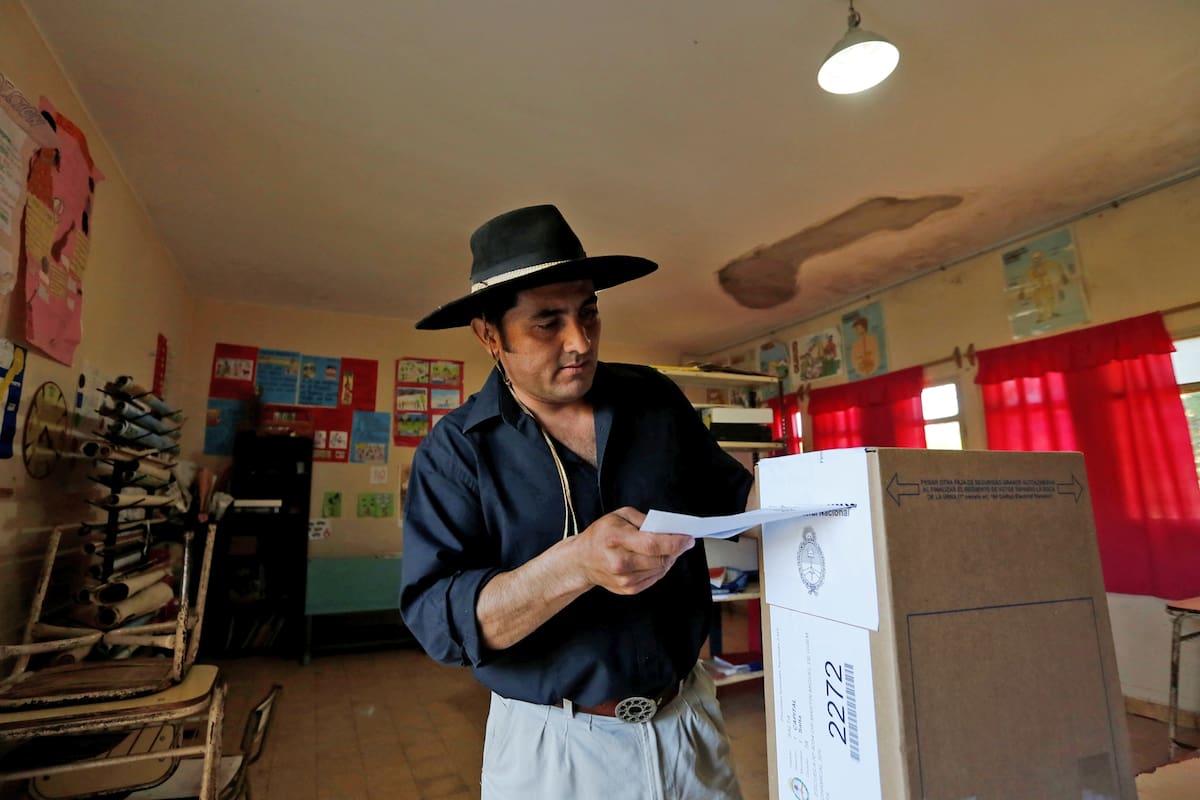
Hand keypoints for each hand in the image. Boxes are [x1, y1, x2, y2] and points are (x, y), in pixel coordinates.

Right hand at [572, 507, 695, 594]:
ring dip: (669, 558)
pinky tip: (657, 558)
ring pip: (660, 569)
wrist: (582, 561)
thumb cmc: (601, 534)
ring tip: (670, 548)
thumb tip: (668, 528)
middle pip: (659, 558)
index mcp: (616, 539)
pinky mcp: (628, 589)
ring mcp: (624, 579)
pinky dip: (660, 567)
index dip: (675, 542)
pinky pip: (654, 578)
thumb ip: (644, 520)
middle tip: (683, 541)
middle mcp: (620, 562)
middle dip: (676, 550)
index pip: (653, 544)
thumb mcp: (619, 516)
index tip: (688, 538)